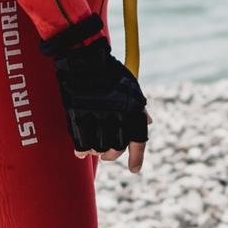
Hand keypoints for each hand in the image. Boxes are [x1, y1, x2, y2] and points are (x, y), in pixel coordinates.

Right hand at [40, 17, 149, 172]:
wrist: (84, 57)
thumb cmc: (109, 72)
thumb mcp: (130, 87)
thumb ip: (138, 108)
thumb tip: (148, 122)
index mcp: (133, 109)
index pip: (138, 139)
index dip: (137, 157)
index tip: (134, 170)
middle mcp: (117, 115)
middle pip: (117, 147)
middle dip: (112, 155)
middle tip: (107, 155)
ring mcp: (97, 116)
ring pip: (98, 146)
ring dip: (96, 151)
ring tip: (94, 148)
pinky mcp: (78, 115)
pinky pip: (81, 141)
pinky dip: (81, 150)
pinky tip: (80, 151)